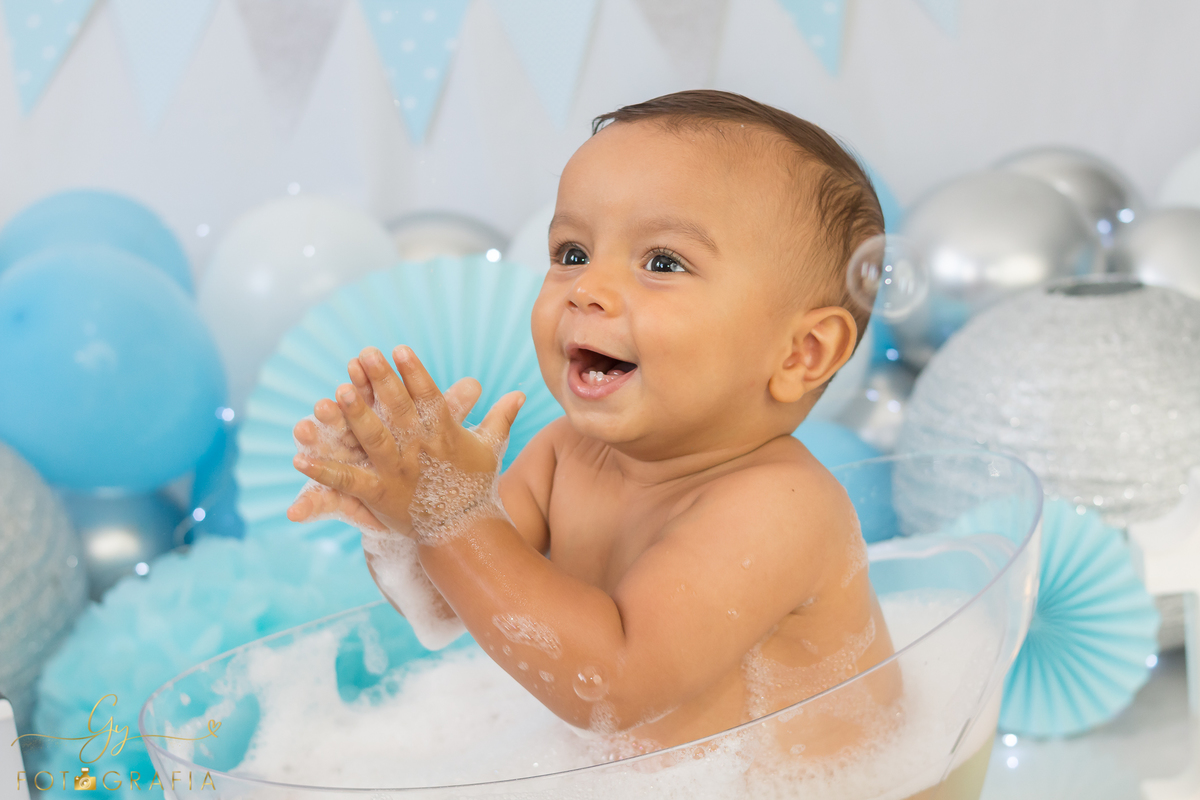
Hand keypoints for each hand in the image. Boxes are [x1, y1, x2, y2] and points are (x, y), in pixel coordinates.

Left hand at [290, 345, 523, 539]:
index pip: (429, 397)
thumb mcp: (490, 449)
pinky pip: (347, 480)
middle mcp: (419, 450)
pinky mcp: (378, 495)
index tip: (400, 348)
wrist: (464, 533)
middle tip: (366, 353)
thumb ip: (501, 417)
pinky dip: (322, 471)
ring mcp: (397, 472)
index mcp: (444, 435)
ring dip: (354, 416)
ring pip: (372, 439)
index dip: (415, 372)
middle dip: (382, 381)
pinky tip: (298, 457)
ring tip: (336, 392)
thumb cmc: (475, 488)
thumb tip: (521, 392)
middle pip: (399, 410)